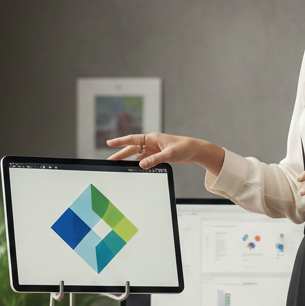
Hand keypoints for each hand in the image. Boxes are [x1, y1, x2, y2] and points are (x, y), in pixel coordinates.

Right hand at [106, 132, 223, 175]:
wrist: (195, 150)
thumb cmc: (184, 147)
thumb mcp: (169, 154)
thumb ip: (155, 160)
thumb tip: (141, 165)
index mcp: (153, 138)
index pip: (133, 139)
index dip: (120, 141)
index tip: (109, 143)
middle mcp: (152, 143)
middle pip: (132, 148)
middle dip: (121, 154)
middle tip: (110, 160)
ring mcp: (154, 149)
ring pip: (138, 155)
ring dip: (129, 160)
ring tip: (118, 165)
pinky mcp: (158, 156)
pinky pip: (146, 160)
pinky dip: (140, 164)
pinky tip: (134, 167)